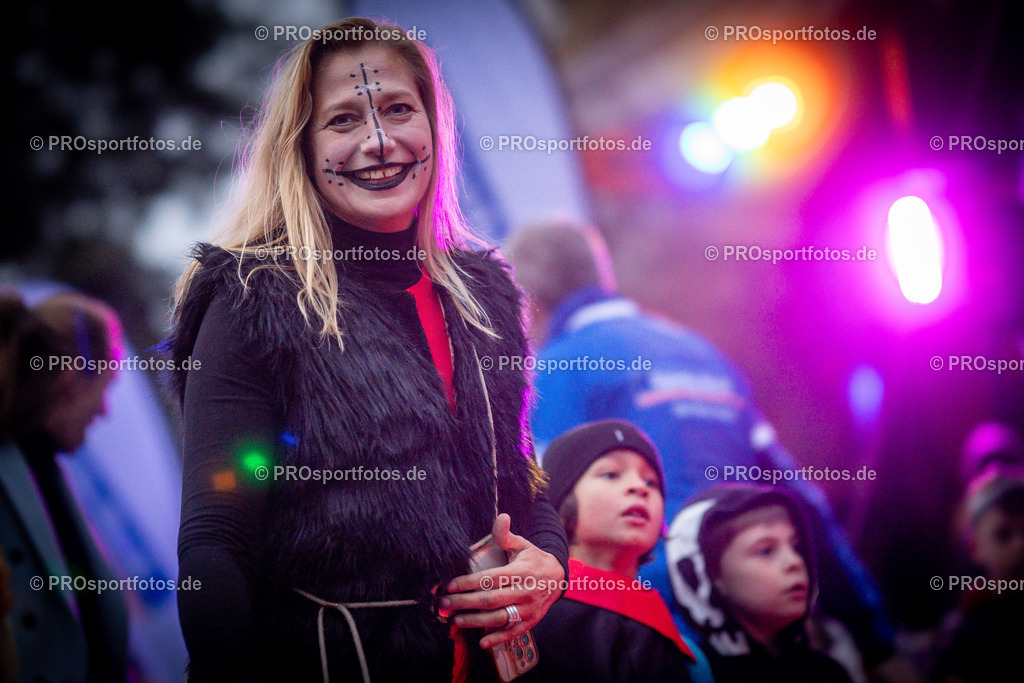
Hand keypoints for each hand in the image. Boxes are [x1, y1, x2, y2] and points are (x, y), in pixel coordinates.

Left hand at [440, 513, 564, 647]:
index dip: (468, 582)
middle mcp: (524, 592)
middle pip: (490, 600)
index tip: (449, 585)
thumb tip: (500, 516)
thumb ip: (507, 535)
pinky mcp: (530, 622)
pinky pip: (512, 632)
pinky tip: (481, 642)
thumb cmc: (534, 560)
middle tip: (444, 603)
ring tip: (455, 620)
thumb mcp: (523, 545)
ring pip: (498, 618)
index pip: (490, 578)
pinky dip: (497, 639)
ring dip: (475, 621)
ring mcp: (528, 609)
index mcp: (520, 572)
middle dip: (464, 602)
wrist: (559, 578)